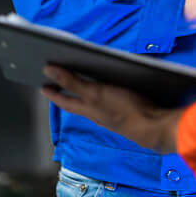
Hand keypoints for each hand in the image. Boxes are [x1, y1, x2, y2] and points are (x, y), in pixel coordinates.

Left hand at [41, 66, 181, 153]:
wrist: (152, 126)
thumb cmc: (123, 108)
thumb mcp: (95, 93)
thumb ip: (72, 82)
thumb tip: (48, 70)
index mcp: (88, 109)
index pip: (65, 101)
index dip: (53, 94)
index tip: (43, 86)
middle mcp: (97, 114)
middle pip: (78, 105)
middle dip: (67, 96)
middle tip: (59, 85)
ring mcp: (112, 115)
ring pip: (93, 106)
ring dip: (86, 96)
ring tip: (82, 85)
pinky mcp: (127, 113)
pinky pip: (108, 104)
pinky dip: (104, 97)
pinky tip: (111, 92)